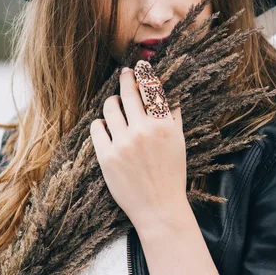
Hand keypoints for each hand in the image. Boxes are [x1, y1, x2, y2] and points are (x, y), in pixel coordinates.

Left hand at [90, 66, 187, 232]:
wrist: (159, 208)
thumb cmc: (171, 175)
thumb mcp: (179, 143)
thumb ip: (173, 116)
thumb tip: (168, 92)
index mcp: (163, 126)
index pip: (151, 88)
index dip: (144, 74)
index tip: (140, 67)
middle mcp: (142, 131)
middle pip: (128, 92)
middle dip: (126, 79)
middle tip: (125, 74)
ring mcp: (122, 143)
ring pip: (109, 107)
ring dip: (113, 103)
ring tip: (116, 106)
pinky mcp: (106, 156)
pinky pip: (96, 127)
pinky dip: (101, 124)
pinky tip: (106, 127)